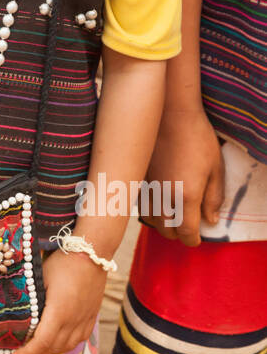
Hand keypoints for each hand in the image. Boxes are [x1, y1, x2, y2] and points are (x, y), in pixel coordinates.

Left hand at [11, 249, 105, 353]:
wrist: (91, 252)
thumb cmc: (62, 262)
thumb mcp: (41, 279)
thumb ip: (33, 301)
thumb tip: (19, 315)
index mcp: (60, 312)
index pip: (43, 342)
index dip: (28, 352)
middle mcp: (75, 320)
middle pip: (54, 348)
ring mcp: (86, 319)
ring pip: (68, 347)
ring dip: (51, 352)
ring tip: (37, 350)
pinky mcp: (93, 316)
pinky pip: (80, 339)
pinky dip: (66, 345)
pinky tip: (57, 342)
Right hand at [139, 107, 223, 247]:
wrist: (170, 113)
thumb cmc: (197, 137)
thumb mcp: (215, 168)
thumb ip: (214, 198)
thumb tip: (211, 220)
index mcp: (186, 196)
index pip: (187, 232)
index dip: (193, 240)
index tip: (197, 238)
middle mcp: (163, 196)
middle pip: (166, 231)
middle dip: (178, 234)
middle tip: (187, 228)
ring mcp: (147, 187)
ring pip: (151, 220)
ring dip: (162, 224)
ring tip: (172, 217)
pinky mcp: (138, 178)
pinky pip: (142, 204)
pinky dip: (151, 210)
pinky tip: (159, 202)